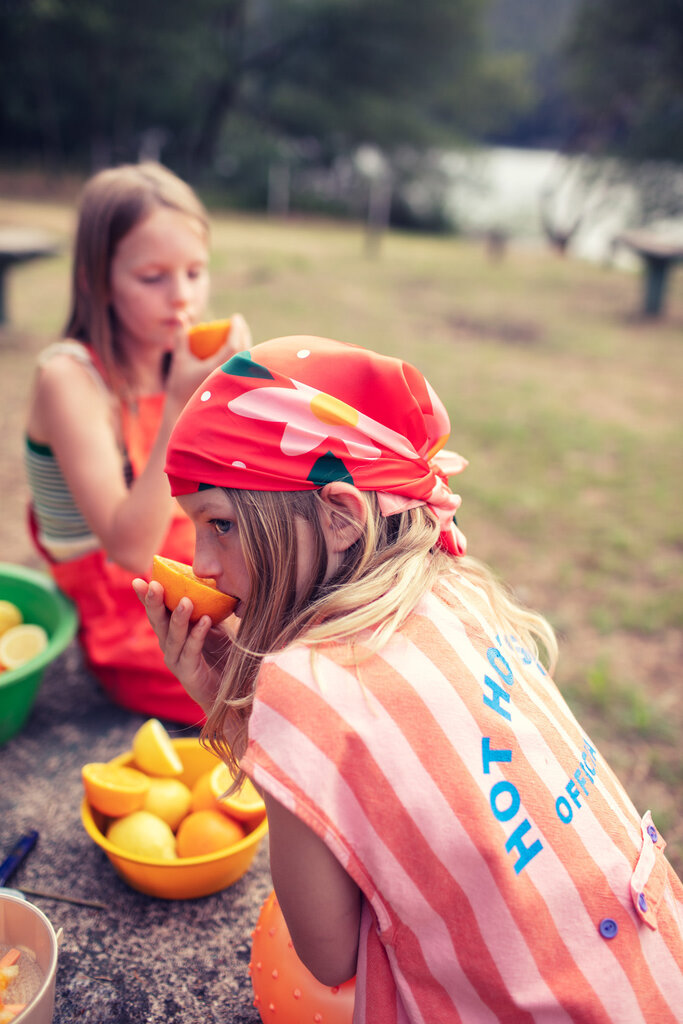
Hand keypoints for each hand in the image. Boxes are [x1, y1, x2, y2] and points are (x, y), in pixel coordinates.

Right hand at [132, 577, 222, 712]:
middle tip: (154, 585)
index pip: (157, 612)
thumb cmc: (224, 654)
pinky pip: (191, 651)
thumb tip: (211, 583)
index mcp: (173, 632)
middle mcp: (169, 646)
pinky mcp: (188, 673)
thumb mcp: (216, 626)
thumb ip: (208, 608)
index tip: (138, 580)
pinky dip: (197, 635)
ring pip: (173, 637)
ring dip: (178, 618)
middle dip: (154, 603)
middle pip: (158, 622)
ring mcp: (176, 660)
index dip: (147, 597)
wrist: (234, 689)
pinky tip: (205, 621)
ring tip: (185, 601)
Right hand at [165, 312, 251, 407]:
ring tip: (240, 334)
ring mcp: (234, 386)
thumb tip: (181, 316)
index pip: (234, 345)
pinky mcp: (235, 391)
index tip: (235, 317)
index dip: (237, 329)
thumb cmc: (180, 387)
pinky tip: (239, 350)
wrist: (184, 414)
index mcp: (217, 371)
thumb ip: (181, 337)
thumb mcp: (180, 361)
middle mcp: (230, 379)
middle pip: (245, 350)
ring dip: (246, 344)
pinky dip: (243, 356)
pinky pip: (244, 369)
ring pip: (247, 361)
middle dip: (244, 333)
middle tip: (238, 322)